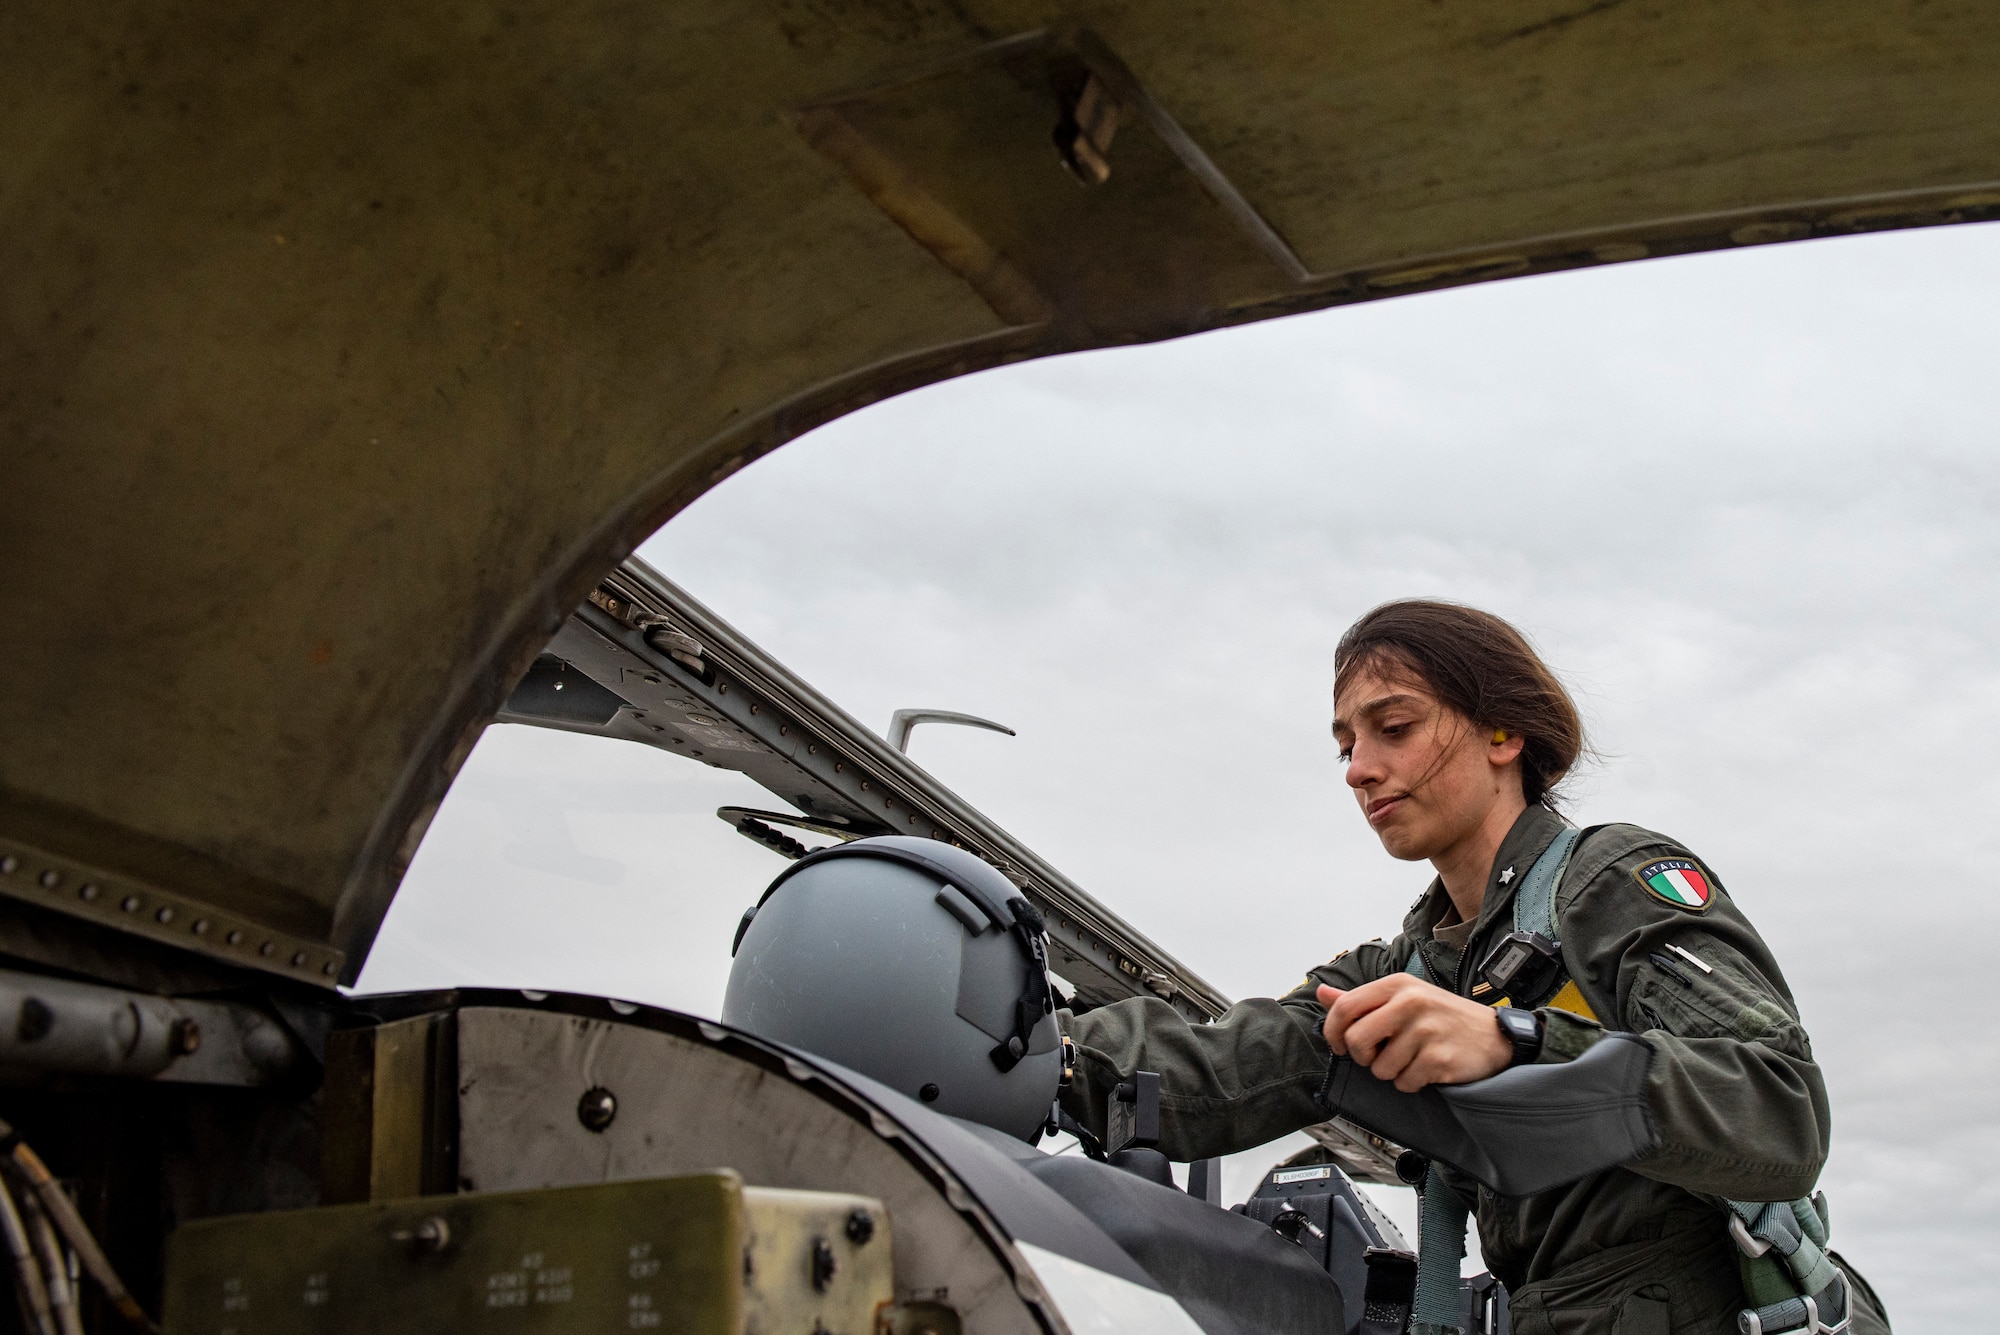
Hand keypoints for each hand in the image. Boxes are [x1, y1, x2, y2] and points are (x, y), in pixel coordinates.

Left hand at [1315, 976, 1513, 1092]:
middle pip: (1356, 1041)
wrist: (1494, 1036)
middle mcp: (1410, 1003)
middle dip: (1363, 1057)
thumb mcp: (1403, 997)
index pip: (1345, 1007)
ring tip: (1412, 1058)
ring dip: (1392, 1072)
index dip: (1333, 1031)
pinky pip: (1404, 1083)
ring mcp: (1426, 1030)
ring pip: (1380, 1068)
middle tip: (1379, 1056)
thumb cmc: (1442, 1017)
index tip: (1339, 1045)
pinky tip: (1427, 1069)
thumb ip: (1361, 999)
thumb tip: (1322, 993)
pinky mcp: (1438, 1058)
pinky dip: (1411, 1083)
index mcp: (1397, 985)